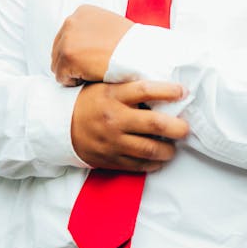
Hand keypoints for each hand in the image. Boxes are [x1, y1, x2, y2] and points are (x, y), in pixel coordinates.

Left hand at [52, 4, 133, 84]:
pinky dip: (73, 82)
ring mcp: (67, 39)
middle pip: (59, 49)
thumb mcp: (111, 26)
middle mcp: (71, 22)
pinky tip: (90, 78)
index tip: (91, 58)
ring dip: (73, 72)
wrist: (139, 53)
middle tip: (90, 69)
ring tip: (91, 74)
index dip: (79, 51)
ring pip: (58, 64)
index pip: (68, 35)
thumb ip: (94, 30)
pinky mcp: (67, 57)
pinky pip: (61, 77)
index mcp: (82, 12)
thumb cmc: (131, 45)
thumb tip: (86, 43)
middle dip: (72, 61)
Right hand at [71, 80, 189, 171]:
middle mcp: (115, 118)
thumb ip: (129, 85)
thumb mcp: (105, 86)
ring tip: (173, 147)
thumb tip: (162, 82)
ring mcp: (113, 141)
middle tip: (186, 128)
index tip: (183, 92)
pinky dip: (153, 164)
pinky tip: (159, 159)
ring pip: (150, 149)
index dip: (168, 91)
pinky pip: (138, 165)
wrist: (60, 126)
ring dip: (168, 150)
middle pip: (155, 123)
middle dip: (177, 127)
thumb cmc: (89, 102)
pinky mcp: (111, 159)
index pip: (146, 90)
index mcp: (113, 95)